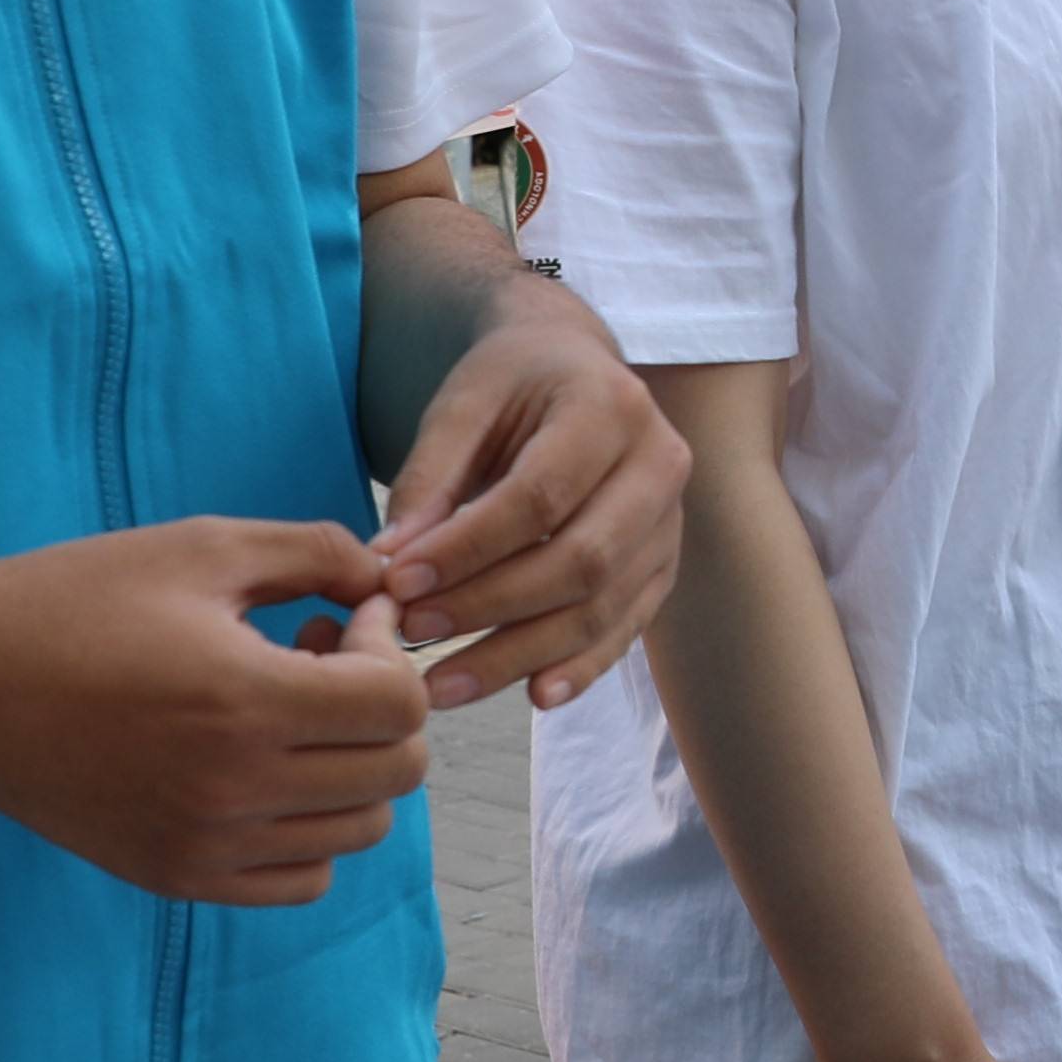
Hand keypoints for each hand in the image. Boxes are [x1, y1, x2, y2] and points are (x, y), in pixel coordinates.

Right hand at [0, 516, 430, 905]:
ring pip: (360, 828)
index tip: (348, 613)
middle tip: (323, 655)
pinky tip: (267, 768)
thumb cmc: (76, 603)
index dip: (393, 648)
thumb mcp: (202, 548)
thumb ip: (316, 552)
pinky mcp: (180, 877)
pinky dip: (312, 828)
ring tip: (290, 709)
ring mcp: (208, 845)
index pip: (400, 705)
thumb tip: (391, 580)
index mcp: (246, 701)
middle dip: (383, 705)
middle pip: (396, 772)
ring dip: (351, 765)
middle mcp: (235, 789)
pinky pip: (304, 877)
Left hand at [379, 280, 688, 713]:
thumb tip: (390, 566)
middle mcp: (659, 464)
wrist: (575, 367)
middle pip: (582, 560)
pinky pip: (625, 629)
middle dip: (489, 607)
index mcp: (610, 405)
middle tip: (411, 632)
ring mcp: (671, 521)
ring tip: (444, 686)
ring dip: (520, 655)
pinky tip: (530, 694)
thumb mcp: (462, 404)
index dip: (467, 549)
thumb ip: (428, 480)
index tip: (398, 583)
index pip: (540, 496)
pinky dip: (580, 668)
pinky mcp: (664, 566)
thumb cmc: (513, 383)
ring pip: (602, 606)